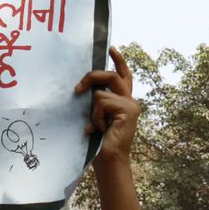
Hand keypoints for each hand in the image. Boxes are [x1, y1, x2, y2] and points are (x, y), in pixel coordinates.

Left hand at [75, 47, 137, 165]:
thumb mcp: (96, 117)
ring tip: (95, 126)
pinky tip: (98, 130)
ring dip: (93, 110)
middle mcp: (130, 101)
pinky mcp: (128, 110)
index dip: (119, 60)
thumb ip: (96, 102)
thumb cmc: (99, 143)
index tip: (111, 48)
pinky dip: (96, 117)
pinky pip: (102, 103)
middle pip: (111, 76)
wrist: (109, 161)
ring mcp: (131, 105)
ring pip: (102, 92)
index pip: (123, 75)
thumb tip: (83, 88)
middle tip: (77, 89)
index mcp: (123, 101)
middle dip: (92, 78)